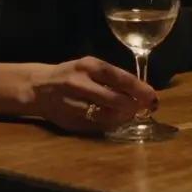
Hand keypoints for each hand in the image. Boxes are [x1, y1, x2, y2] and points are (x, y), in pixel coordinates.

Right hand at [28, 56, 156, 132]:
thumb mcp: (91, 68)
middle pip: (113, 99)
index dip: (139, 89)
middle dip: (132, 106)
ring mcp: (72, 103)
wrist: (39, 86)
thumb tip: (140, 91)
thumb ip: (112, 77)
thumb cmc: (72, 74)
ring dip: (121, 117)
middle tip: (142, 110)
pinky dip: (107, 125)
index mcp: (89, 66)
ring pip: (104, 115)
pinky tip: (113, 121)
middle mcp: (80, 83)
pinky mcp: (68, 120)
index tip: (152, 97)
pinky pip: (93, 125)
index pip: (120, 77)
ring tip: (129, 116)